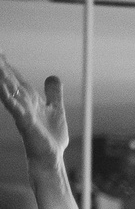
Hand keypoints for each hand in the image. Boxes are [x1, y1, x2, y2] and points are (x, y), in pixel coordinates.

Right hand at [0, 57, 70, 173]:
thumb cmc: (50, 136)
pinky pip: (14, 106)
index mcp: (29, 98)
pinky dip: (8, 95)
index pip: (15, 77)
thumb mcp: (56, 108)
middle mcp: (23, 102)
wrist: (51, 157)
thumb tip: (53, 76)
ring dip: (2, 76)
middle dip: (1, 66)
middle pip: (9, 80)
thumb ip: (53, 93)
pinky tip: (2, 86)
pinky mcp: (25, 121)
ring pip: (9, 90)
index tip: (0, 51)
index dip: (8, 64)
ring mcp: (22, 111)